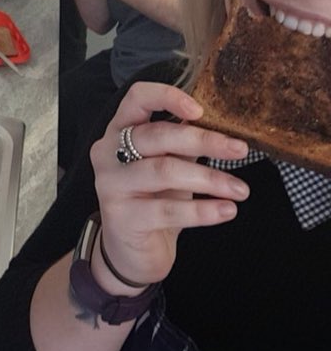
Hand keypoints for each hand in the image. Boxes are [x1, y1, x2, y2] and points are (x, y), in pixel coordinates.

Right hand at [90, 83, 249, 287]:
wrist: (130, 253)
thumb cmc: (153, 199)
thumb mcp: (168, 163)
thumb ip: (183, 142)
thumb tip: (222, 123)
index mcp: (119, 129)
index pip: (137, 98)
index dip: (168, 97)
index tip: (201, 111)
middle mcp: (108, 152)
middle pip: (157, 135)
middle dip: (204, 141)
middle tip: (240, 150)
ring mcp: (111, 185)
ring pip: (165, 171)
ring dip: (210, 179)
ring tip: (241, 189)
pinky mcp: (122, 218)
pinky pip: (168, 210)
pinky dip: (203, 210)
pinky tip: (226, 211)